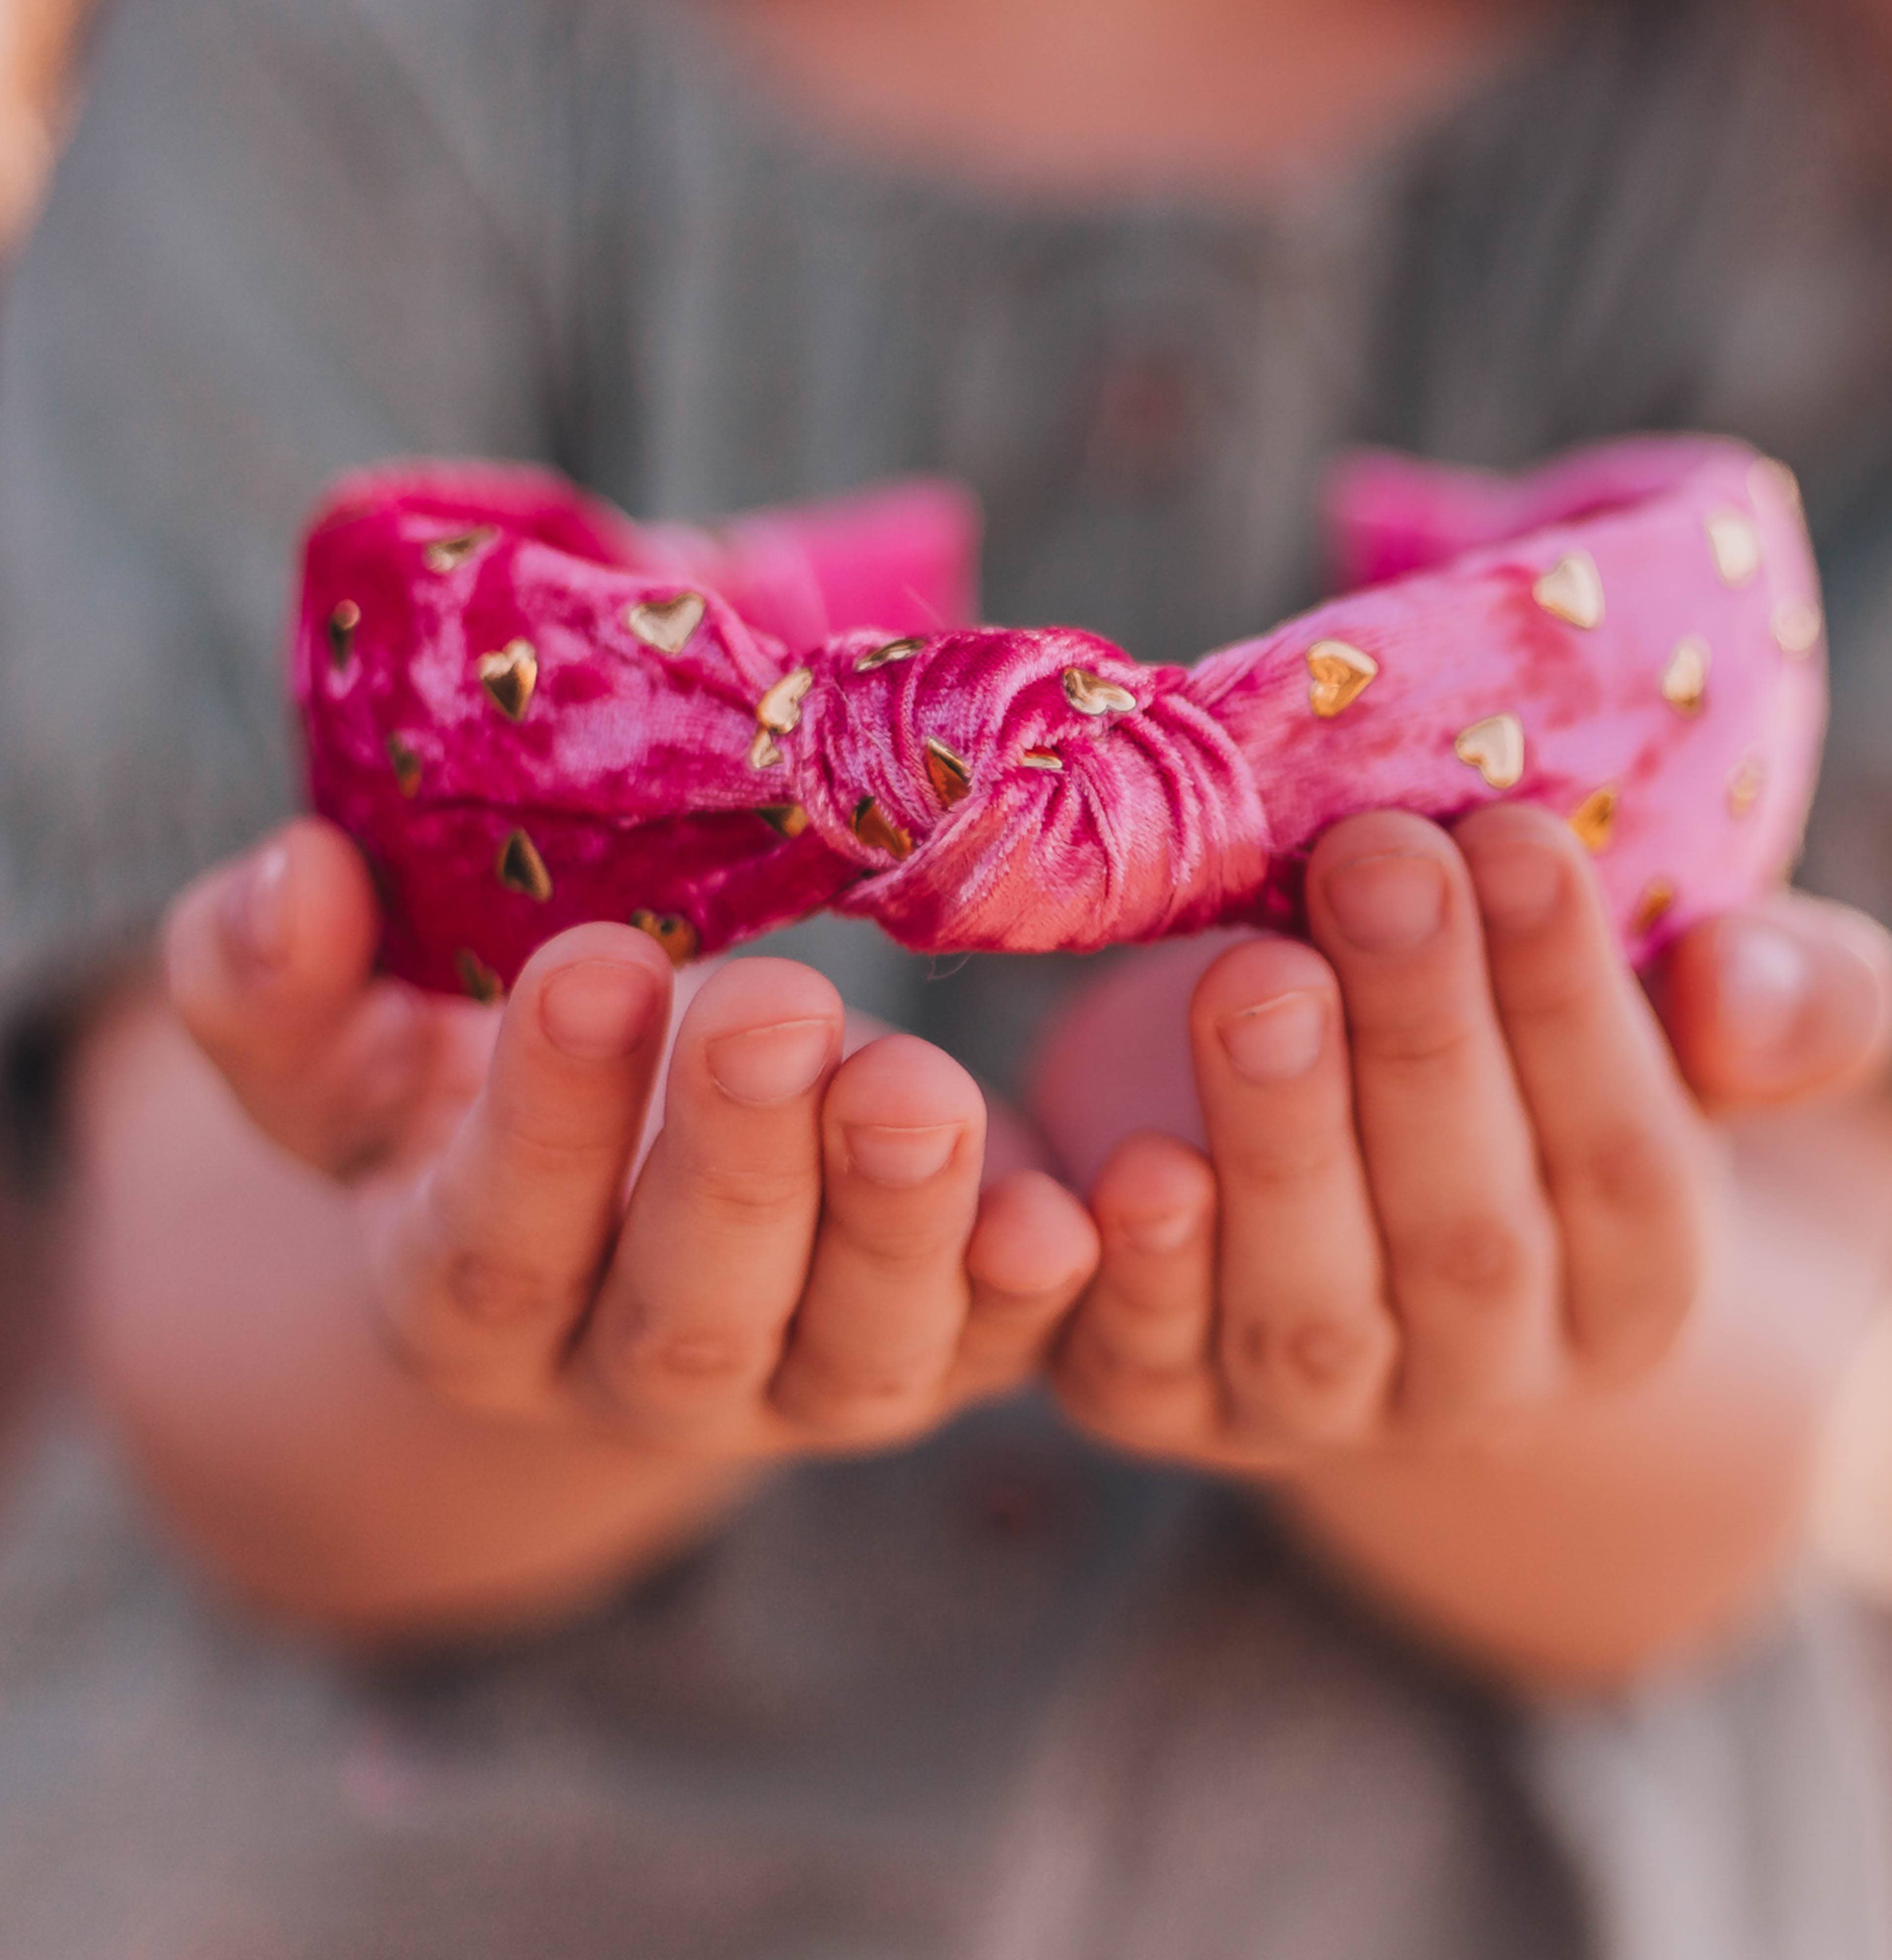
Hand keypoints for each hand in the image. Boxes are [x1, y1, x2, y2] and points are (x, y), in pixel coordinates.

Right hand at [164, 819, 1095, 1461]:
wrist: (625, 1171)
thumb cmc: (479, 1081)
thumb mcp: (354, 1039)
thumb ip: (280, 984)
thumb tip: (288, 880)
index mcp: (474, 1302)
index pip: (491, 1247)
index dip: (535, 1127)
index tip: (584, 971)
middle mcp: (640, 1370)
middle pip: (685, 1309)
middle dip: (731, 1164)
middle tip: (774, 1012)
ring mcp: (804, 1379)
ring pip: (853, 1350)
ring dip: (895, 1223)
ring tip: (917, 1092)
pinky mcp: (942, 1349)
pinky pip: (995, 1351)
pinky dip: (1029, 1291)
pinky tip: (1066, 1211)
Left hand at [1036, 805, 1891, 1467]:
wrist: (1329, 1162)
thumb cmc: (1512, 1061)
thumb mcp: (1656, 1022)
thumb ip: (1773, 1002)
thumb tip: (1740, 982)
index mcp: (1627, 1289)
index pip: (1624, 1166)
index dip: (1572, 1004)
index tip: (1515, 836)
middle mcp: (1480, 1373)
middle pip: (1467, 1237)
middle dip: (1423, 1041)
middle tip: (1376, 863)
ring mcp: (1314, 1406)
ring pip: (1310, 1312)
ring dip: (1283, 1141)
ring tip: (1253, 976)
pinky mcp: (1159, 1398)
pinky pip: (1147, 1363)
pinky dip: (1137, 1277)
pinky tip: (1124, 1170)